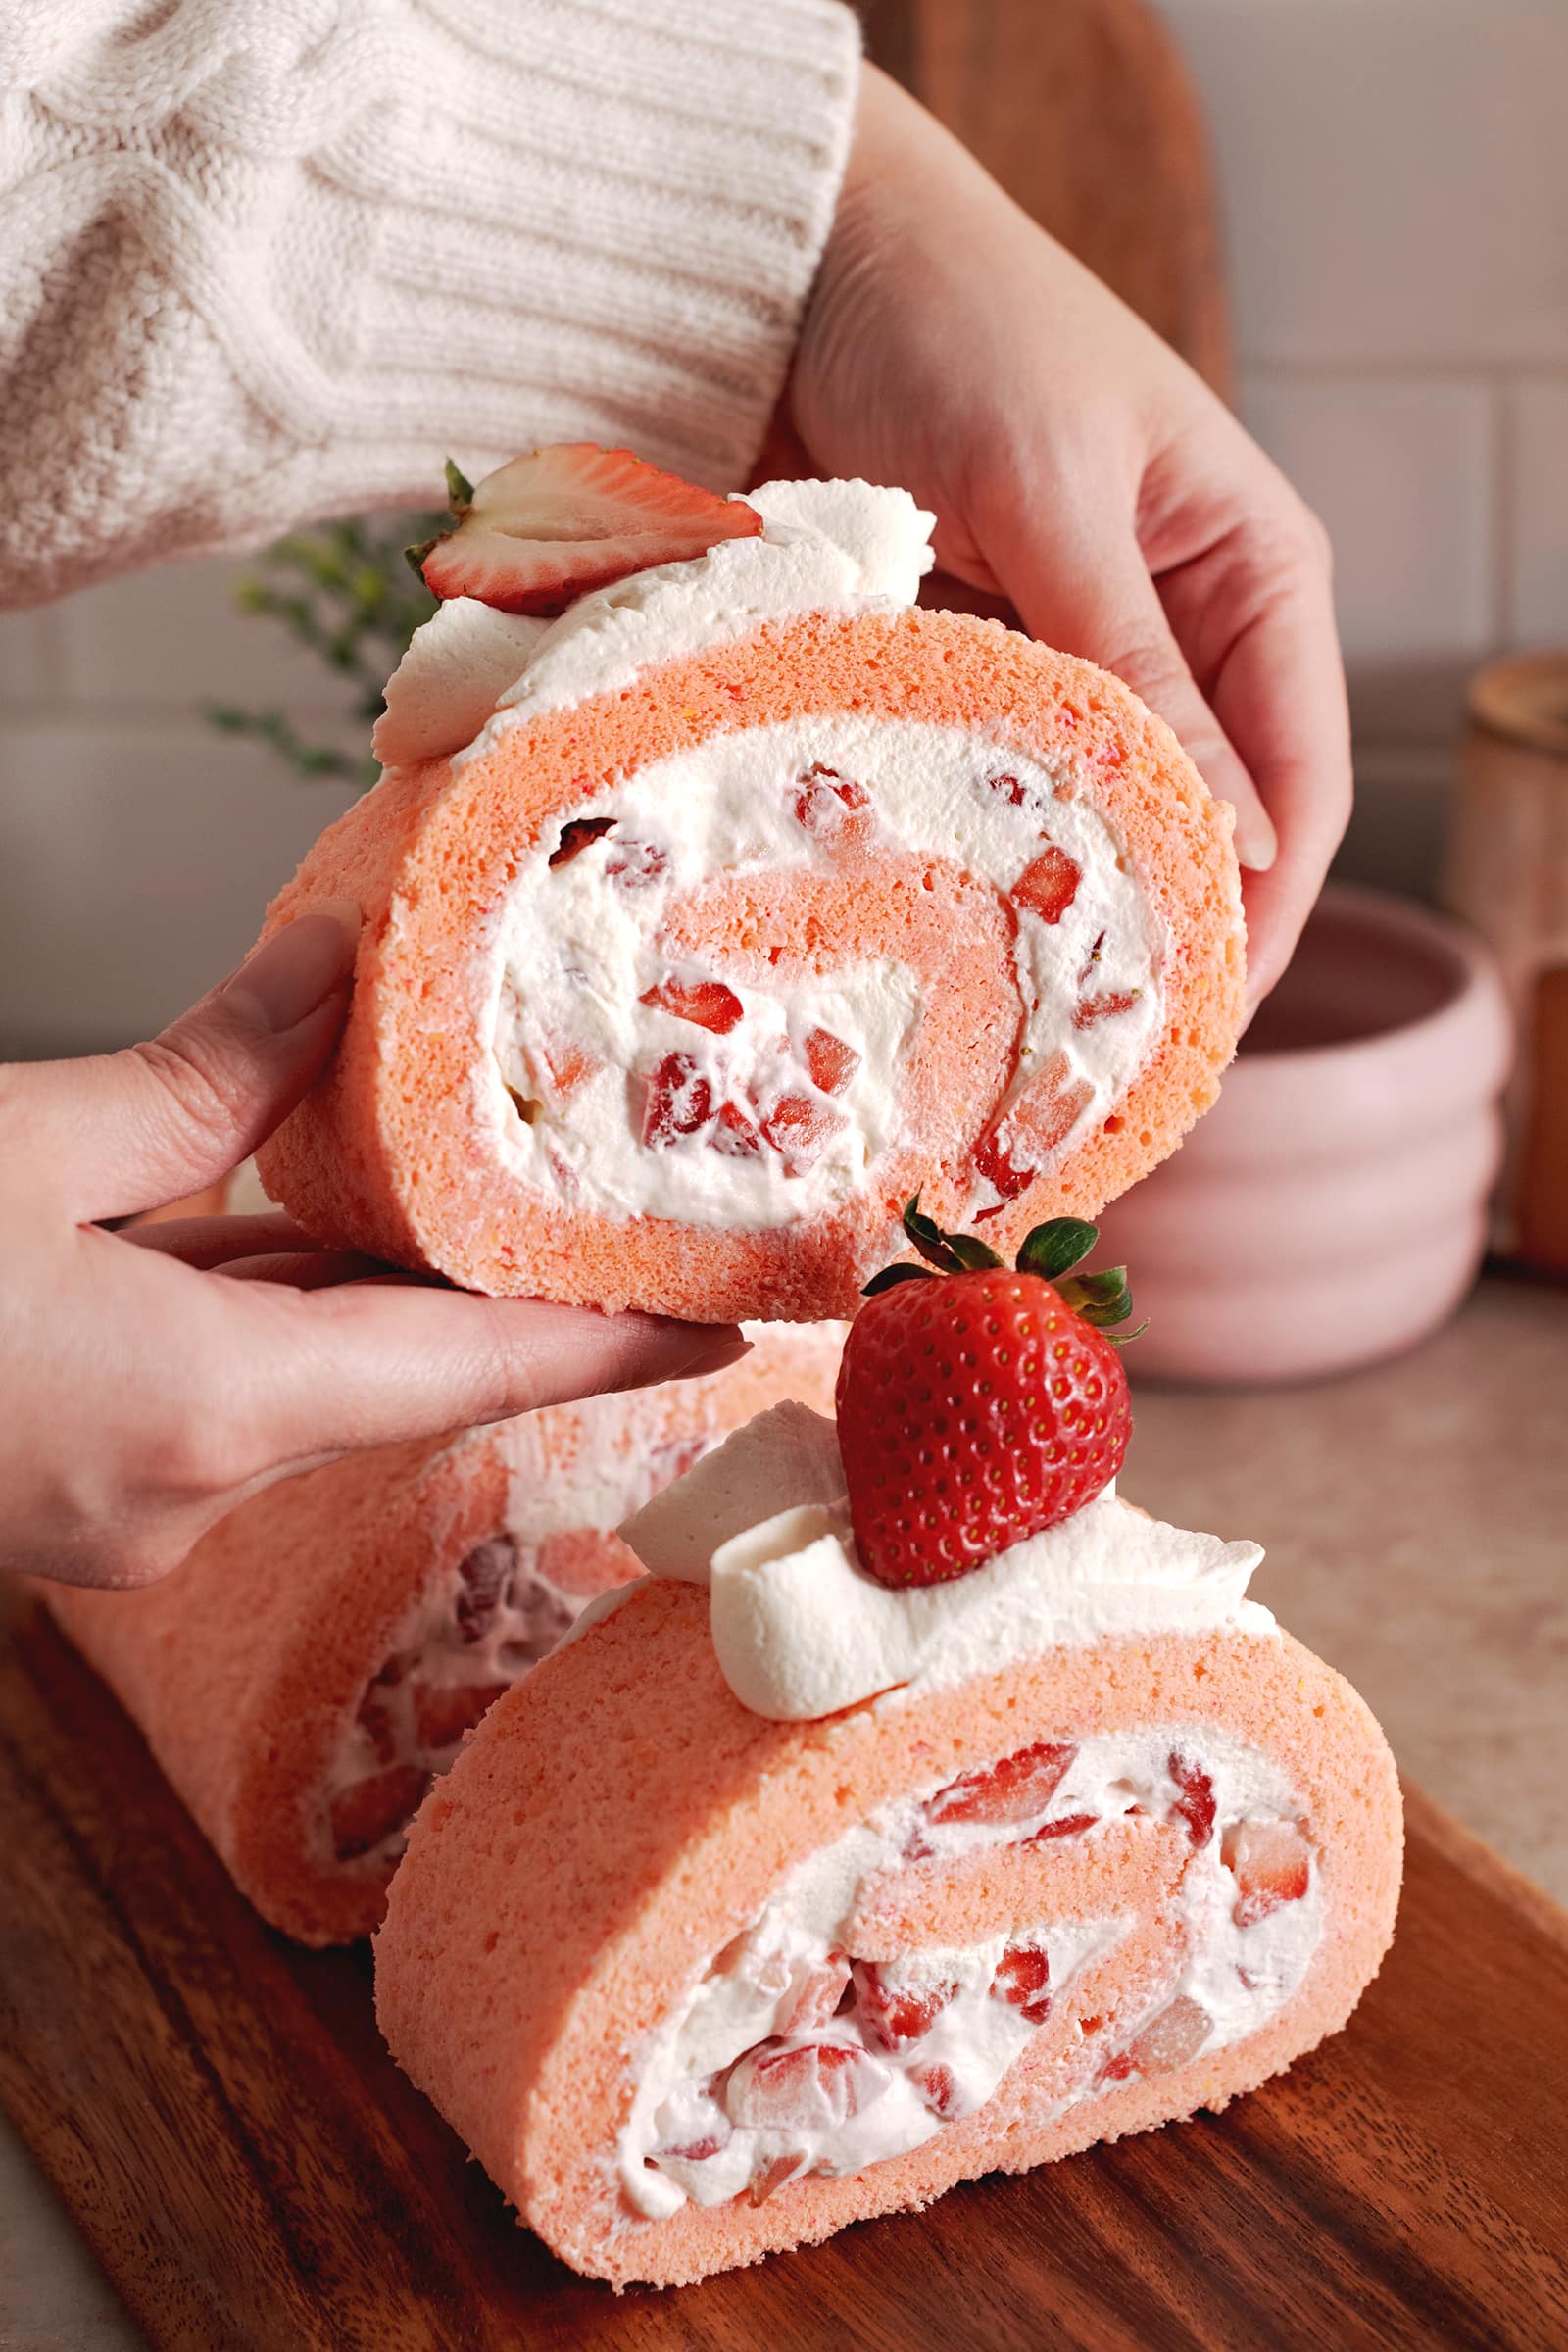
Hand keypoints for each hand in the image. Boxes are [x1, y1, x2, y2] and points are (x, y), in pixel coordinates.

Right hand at [0, 907, 745, 1587]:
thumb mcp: (16, 1146)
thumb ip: (195, 1076)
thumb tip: (325, 977)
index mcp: (201, 1410)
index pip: (476, 1370)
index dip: (619, 1342)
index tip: (732, 1322)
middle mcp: (184, 1489)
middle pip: (404, 1372)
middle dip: (503, 1285)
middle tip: (620, 1204)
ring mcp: (126, 1504)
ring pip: (303, 1378)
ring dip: (373, 1285)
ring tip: (477, 1184)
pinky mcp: (73, 1481)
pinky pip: (219, 1387)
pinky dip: (265, 1308)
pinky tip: (290, 1219)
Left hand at [791, 66, 1349, 1001]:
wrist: (800, 263)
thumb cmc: (956, 329)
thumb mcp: (1057, 497)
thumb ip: (1135, 668)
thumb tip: (1236, 845)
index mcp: (1252, 574)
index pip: (1295, 782)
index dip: (1260, 912)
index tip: (1202, 1024)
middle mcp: (1176, 626)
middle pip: (1198, 819)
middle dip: (1159, 929)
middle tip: (1100, 1053)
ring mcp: (1068, 652)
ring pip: (1090, 812)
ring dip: (1058, 903)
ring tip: (1017, 1020)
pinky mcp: (967, 662)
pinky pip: (989, 776)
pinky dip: (970, 842)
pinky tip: (937, 920)